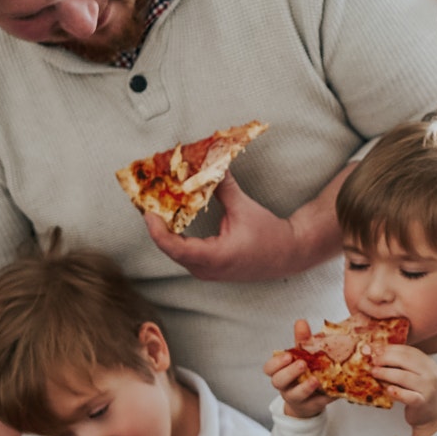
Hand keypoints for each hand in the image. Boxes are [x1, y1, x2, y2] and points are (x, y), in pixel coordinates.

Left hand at [146, 176, 310, 281]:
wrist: (288, 254)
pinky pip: (185, 253)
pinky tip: (173, 218)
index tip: (148, 211)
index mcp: (216, 257)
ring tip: (157, 207)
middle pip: (170, 249)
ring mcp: (206, 272)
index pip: (175, 248)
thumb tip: (209, 164)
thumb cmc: (270, 235)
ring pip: (176, 252)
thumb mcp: (244, 207)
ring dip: (165, 230)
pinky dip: (176, 236)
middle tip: (148, 201)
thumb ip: (222, 186)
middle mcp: (207, 269)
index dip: (157, 230)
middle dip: (157, 225)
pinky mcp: (209, 269)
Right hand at [266, 322, 332, 417]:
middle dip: (289, 373)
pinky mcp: (312, 406)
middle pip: (278, 381)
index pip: (269, 368)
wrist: (311, 401)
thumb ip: (301, 341)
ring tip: (315, 380)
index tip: (288, 355)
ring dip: (304, 387)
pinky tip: (331, 390)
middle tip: (302, 364)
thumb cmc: (304, 374)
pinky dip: (323, 397)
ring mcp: (297, 398)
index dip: (276, 363)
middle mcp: (285, 386)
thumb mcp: (303, 356)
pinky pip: (316, 403)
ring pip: (294, 395)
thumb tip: (301, 322)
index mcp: (280, 372)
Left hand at [372, 344, 436, 435]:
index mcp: (428, 363)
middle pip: (405, 360)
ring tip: (374, 372)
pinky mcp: (422, 402)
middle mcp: (430, 373)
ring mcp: (428, 388)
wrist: (432, 415)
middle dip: (386, 358)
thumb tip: (374, 350)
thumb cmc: (417, 392)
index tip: (374, 349)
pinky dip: (398, 392)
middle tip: (373, 360)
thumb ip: (398, 364)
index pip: (407, 351)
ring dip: (386, 373)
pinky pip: (409, 396)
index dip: (390, 348)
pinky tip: (388, 390)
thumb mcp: (413, 375)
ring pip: (404, 377)